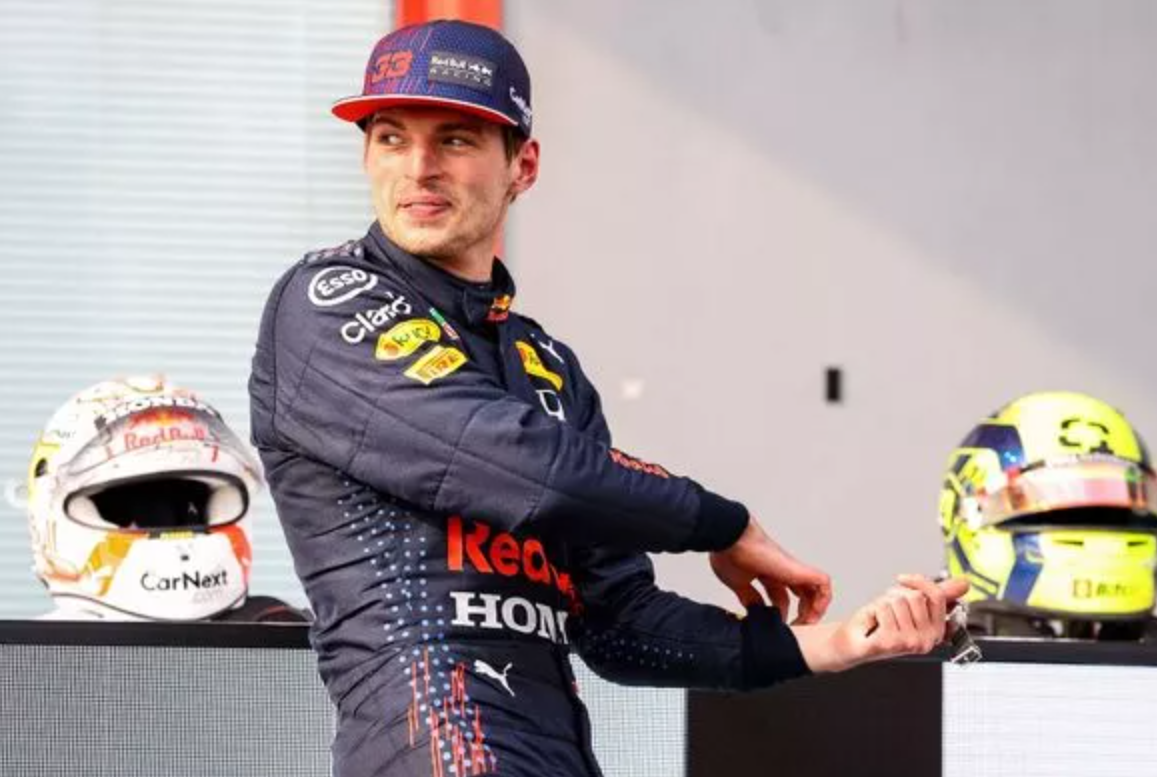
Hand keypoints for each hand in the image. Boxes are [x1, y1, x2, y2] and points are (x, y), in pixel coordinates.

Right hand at [709, 516, 831, 623]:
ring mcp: (791, 569)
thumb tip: (755, 610)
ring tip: (806, 626)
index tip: (776, 626)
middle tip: (794, 629)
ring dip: (813, 609)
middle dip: (800, 614)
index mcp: (767, 573)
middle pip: (800, 593)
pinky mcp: (799, 569)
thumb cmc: (729, 553)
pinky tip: (814, 613)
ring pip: (815, 589)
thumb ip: (748, 596)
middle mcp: (781, 571)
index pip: (780, 595)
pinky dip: (823, 598)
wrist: (731, 538)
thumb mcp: (737, 583)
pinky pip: (823, 583)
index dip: (780, 613)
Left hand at [792, 575, 969, 672]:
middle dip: (896, 596)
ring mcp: (910, 643)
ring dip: (883, 604)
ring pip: (899, 601)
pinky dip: (873, 610)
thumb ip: (936, 593)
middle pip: (915, 597)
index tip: (904, 579)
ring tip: (880, 619)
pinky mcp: (892, 644)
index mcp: (936, 630)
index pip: (937, 595)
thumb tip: (963, 583)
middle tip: (887, 611)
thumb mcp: (910, 604)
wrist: (853, 642)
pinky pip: (884, 609)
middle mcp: (926, 640)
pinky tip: (873, 624)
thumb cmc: (878, 625)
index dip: (919, 581)